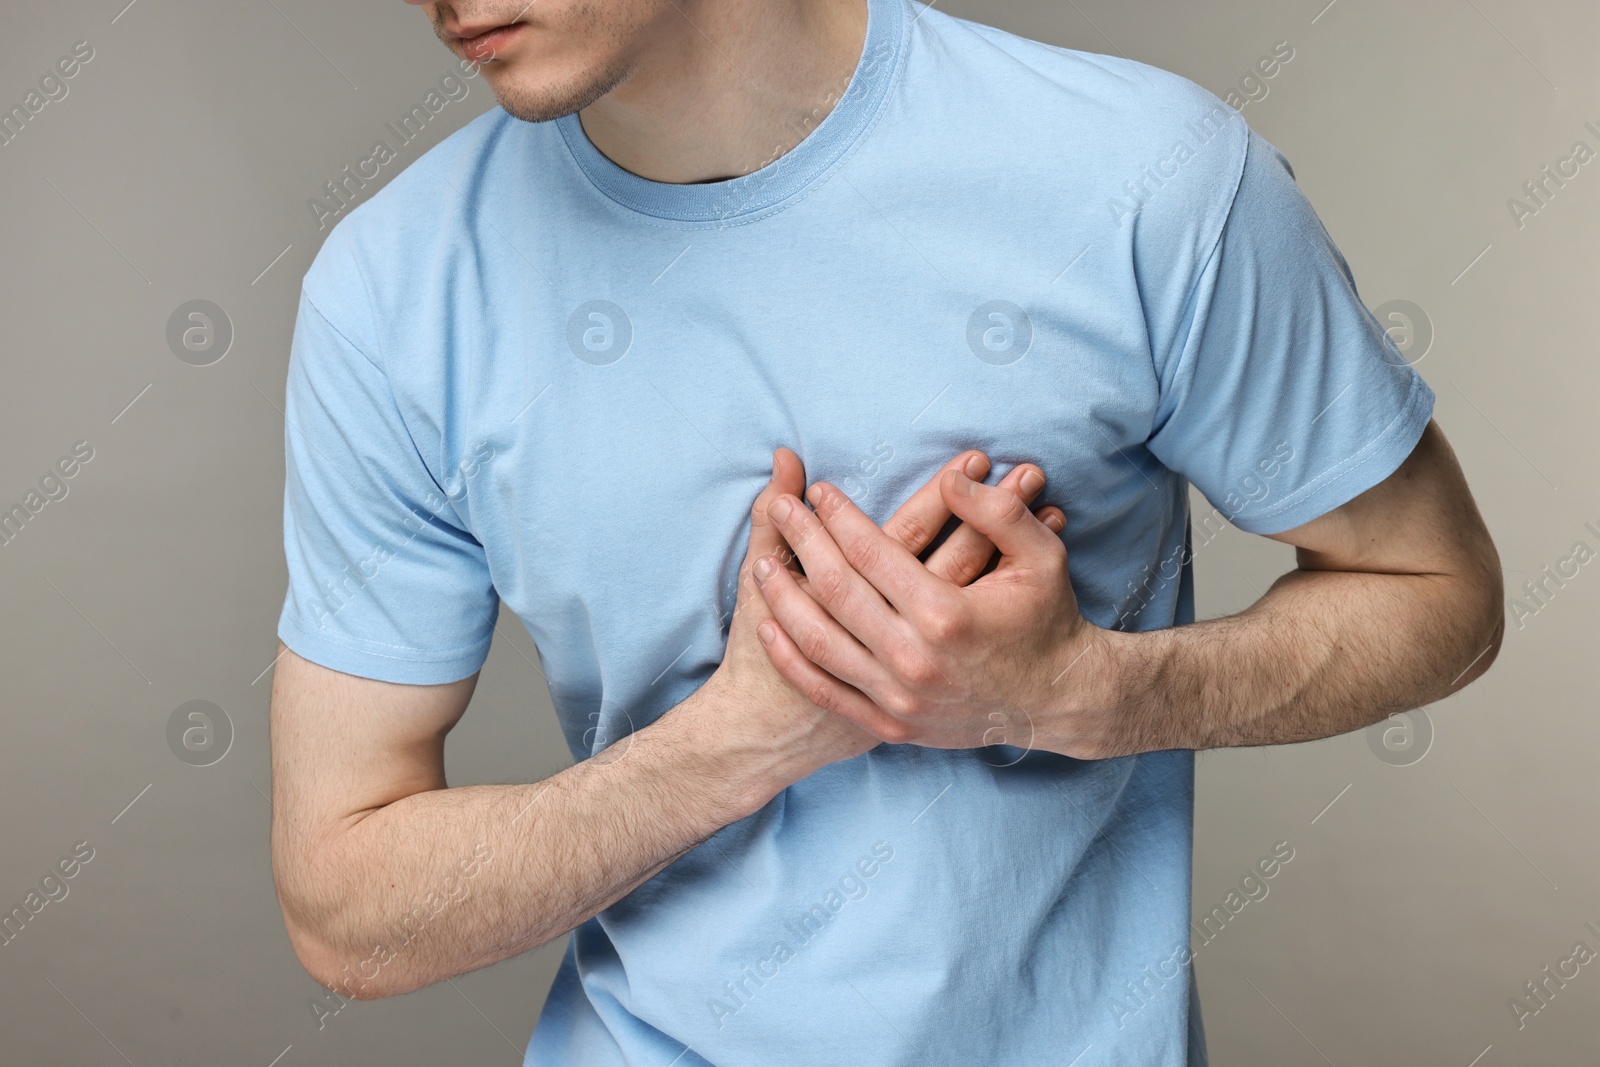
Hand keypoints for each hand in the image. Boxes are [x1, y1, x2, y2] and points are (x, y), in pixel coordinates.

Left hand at [692, 449, 1064, 794]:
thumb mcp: (1042, 556)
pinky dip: (790, 658)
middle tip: (780, 507)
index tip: (818, 490)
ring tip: (760, 562)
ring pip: (819, 641)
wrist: (1059, 702)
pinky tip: (769, 626)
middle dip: (802, 542)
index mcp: (947, 614)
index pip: (872, 553)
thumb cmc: (1048, 620)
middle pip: (836, 590)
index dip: (840, 517)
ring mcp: (899, 698)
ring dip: (782, 598)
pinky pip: (825, 690)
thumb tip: (951, 479)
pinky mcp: (891, 725)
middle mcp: (914, 659)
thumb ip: (998, 512)